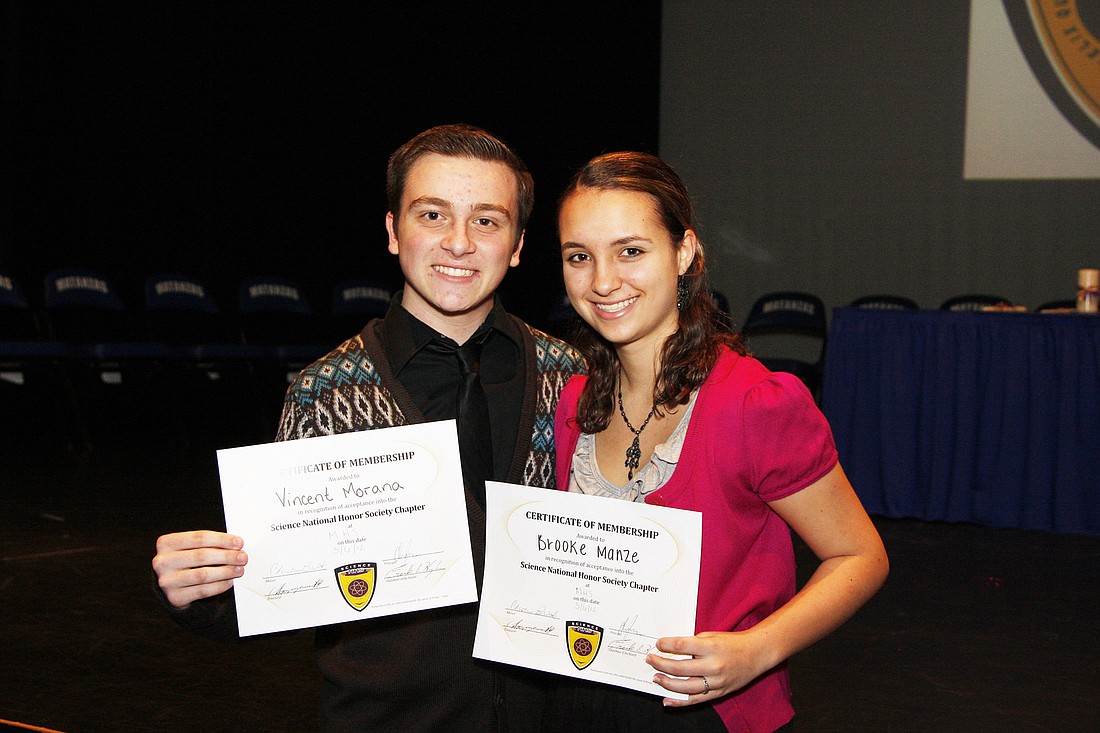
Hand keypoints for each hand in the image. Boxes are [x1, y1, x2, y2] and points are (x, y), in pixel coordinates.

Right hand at [152, 530, 247, 609]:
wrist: (172, 585)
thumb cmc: (187, 561)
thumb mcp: (191, 548)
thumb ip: (209, 544)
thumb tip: (236, 546)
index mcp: (166, 543)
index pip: (198, 538)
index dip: (222, 539)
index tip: (239, 542)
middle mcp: (162, 561)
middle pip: (201, 556)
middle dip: (226, 556)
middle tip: (243, 557)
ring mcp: (166, 580)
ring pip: (202, 574)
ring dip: (225, 571)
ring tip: (239, 570)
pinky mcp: (174, 597)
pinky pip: (202, 591)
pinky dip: (219, 586)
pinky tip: (229, 582)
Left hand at [646, 630, 772, 706]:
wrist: (756, 654)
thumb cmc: (733, 643)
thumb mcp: (712, 636)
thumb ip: (693, 643)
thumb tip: (671, 650)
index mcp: (711, 647)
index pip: (682, 646)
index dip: (666, 645)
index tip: (658, 644)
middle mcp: (713, 665)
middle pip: (679, 667)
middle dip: (661, 663)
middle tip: (650, 659)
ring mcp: (716, 681)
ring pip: (685, 686)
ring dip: (667, 683)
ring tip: (655, 677)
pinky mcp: (719, 692)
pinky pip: (696, 699)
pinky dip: (680, 702)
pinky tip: (667, 699)